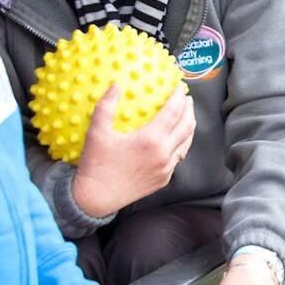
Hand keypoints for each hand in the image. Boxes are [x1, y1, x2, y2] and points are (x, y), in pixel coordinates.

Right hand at [71, 83, 195, 216]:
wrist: (96, 198)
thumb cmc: (96, 164)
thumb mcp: (97, 132)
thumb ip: (106, 105)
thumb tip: (116, 86)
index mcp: (150, 140)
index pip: (173, 112)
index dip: (179, 97)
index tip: (180, 88)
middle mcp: (163, 154)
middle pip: (186, 126)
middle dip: (189, 110)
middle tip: (187, 99)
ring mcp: (166, 169)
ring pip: (186, 143)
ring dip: (188, 127)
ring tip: (186, 117)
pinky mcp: (163, 179)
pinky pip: (178, 158)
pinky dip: (181, 145)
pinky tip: (175, 140)